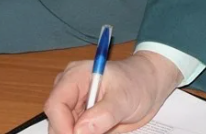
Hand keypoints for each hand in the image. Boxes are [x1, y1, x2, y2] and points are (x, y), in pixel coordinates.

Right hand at [44, 51, 181, 133]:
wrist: (149, 85)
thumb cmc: (137, 82)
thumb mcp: (123, 98)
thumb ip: (103, 114)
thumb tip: (80, 131)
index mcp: (75, 76)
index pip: (55, 104)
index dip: (62, 125)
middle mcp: (71, 90)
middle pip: (56, 120)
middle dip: (69, 133)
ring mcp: (76, 105)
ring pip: (65, 129)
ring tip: (105, 131)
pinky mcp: (83, 117)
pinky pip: (77, 133)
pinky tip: (103, 133)